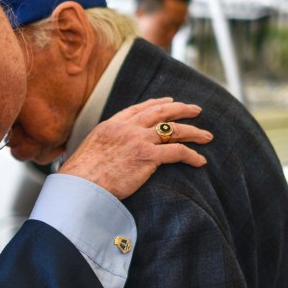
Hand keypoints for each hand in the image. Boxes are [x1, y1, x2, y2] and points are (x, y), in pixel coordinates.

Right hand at [58, 98, 211, 199]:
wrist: (81, 185)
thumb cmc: (81, 176)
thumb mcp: (89, 150)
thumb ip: (105, 145)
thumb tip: (109, 153)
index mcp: (112, 125)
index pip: (139, 109)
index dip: (157, 103)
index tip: (169, 101)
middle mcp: (127, 128)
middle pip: (160, 112)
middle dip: (181, 109)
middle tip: (196, 110)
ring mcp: (138, 140)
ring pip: (173, 130)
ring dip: (193, 131)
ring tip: (206, 136)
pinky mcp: (148, 156)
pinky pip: (177, 152)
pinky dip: (192, 155)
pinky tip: (200, 161)